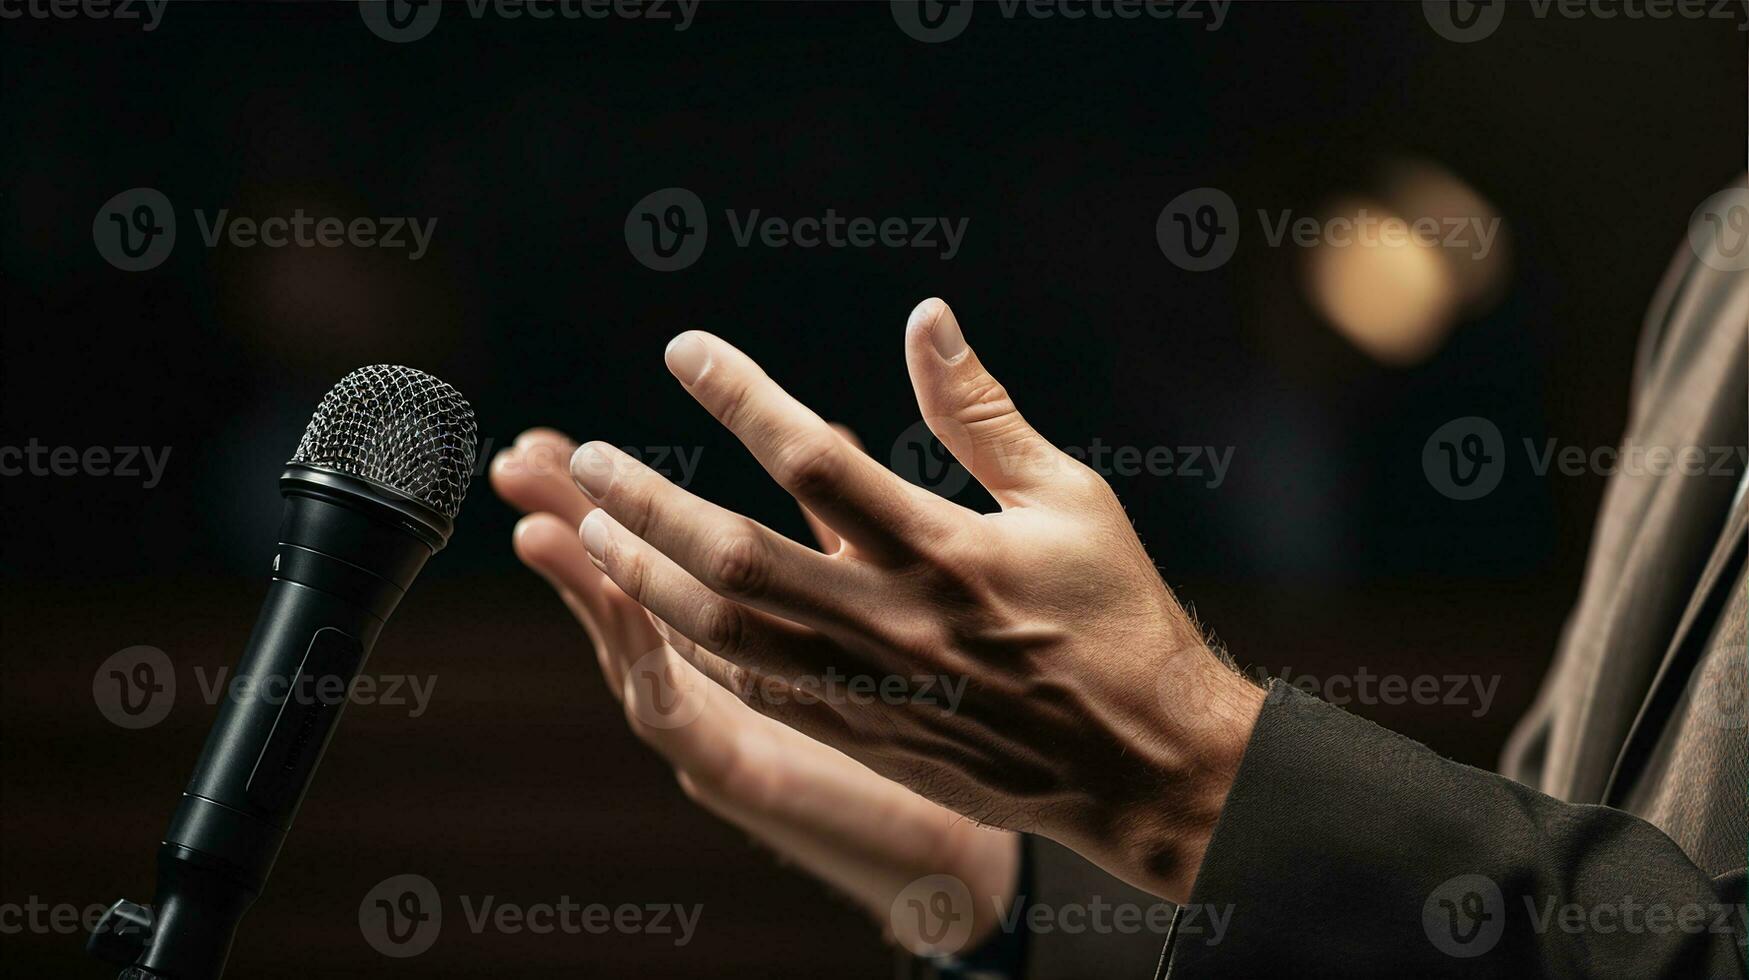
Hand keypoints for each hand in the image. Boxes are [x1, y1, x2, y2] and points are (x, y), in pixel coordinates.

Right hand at [491, 428, 1019, 954]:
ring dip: (586, 590)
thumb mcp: (887, 600)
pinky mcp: (747, 778)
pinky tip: (624, 617)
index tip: (559, 438)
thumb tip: (829, 432)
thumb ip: (849, 528)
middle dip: (568, 524)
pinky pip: (682, 720)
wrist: (973, 828)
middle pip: (625, 591)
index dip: (613, 496)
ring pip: (633, 653)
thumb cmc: (945, 714)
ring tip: (537, 529)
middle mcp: (719, 683)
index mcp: (748, 634)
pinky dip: (647, 668)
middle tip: (517, 460)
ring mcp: (722, 732)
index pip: (662, 552)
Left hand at [567, 299, 1264, 902]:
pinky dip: (697, 647)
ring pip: (726, 634)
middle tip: (589, 459)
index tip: (683, 352)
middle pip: (735, 556)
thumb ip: (981, 413)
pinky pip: (755, 691)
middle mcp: (896, 622)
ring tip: (596, 530)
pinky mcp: (865, 735)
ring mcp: (872, 689)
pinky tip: (660, 611)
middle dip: (650, 502)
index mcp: (949, 550)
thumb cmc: (1116, 616)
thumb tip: (924, 317)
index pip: (815, 460)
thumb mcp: (1071, 497)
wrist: (1143, 767)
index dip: (741, 397)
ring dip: (649, 578)